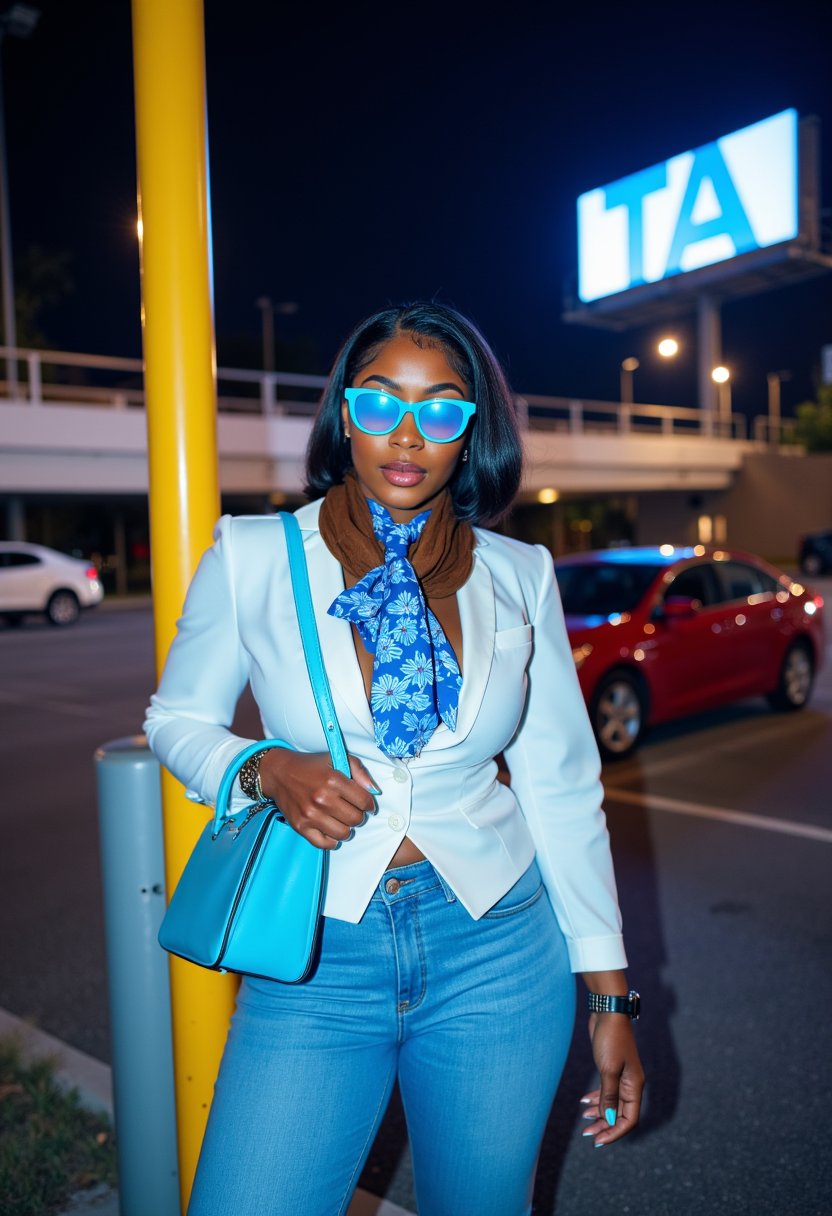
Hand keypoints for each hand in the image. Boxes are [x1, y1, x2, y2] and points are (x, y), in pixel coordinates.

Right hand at [258, 749, 378, 849]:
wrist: (279, 773)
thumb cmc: (310, 766)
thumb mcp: (336, 758)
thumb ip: (359, 771)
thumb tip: (374, 791)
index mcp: (333, 780)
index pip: (364, 801)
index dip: (369, 804)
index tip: (366, 804)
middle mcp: (322, 798)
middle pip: (356, 819)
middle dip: (358, 815)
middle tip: (351, 810)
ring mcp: (310, 814)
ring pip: (343, 833)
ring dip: (346, 827)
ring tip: (341, 818)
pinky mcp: (300, 826)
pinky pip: (325, 844)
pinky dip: (332, 840)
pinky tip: (331, 829)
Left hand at [580, 1013, 644, 1146]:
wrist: (607, 1011)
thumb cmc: (610, 1039)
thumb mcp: (608, 1069)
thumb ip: (609, 1096)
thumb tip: (609, 1120)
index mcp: (634, 1086)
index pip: (630, 1119)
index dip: (616, 1132)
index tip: (599, 1140)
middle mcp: (630, 1084)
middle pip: (620, 1114)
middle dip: (605, 1126)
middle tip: (588, 1134)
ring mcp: (621, 1076)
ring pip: (612, 1103)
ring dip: (600, 1114)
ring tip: (584, 1122)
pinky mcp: (611, 1068)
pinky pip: (606, 1091)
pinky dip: (596, 1099)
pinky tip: (584, 1103)